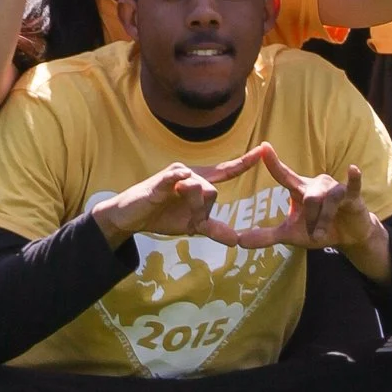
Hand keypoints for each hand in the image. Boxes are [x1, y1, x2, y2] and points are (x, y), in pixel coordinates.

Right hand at [90, 147, 271, 248]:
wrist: (129, 216)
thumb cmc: (160, 215)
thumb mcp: (190, 225)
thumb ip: (212, 229)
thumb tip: (235, 241)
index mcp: (197, 182)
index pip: (225, 171)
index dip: (244, 162)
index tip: (263, 151)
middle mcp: (188, 174)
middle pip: (213, 191)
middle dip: (202, 209)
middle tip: (185, 218)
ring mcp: (174, 177)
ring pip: (199, 190)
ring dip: (191, 205)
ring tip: (172, 207)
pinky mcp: (158, 182)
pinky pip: (175, 179)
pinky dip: (179, 179)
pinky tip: (181, 179)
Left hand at [233, 143, 384, 258]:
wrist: (348, 237)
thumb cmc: (319, 229)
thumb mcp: (291, 235)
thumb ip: (266, 236)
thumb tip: (239, 242)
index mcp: (300, 190)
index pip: (284, 174)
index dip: (273, 162)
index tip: (262, 147)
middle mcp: (316, 184)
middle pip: (309, 199)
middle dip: (311, 220)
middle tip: (314, 235)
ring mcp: (335, 188)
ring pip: (326, 201)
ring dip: (324, 221)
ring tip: (323, 234)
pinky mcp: (352, 195)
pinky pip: (351, 186)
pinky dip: (353, 179)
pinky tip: (353, 169)